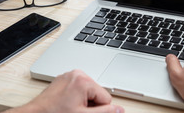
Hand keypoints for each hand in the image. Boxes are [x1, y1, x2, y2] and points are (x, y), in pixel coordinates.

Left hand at [4, 69, 123, 112]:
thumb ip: (105, 112)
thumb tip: (120, 110)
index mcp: (84, 80)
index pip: (106, 98)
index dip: (99, 109)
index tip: (86, 112)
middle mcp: (77, 74)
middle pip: (97, 92)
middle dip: (91, 104)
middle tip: (76, 110)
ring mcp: (69, 75)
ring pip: (88, 91)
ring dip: (84, 101)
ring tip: (70, 107)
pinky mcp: (63, 79)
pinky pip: (78, 88)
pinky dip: (76, 97)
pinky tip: (67, 104)